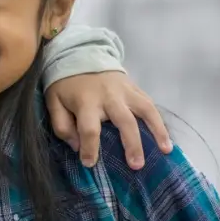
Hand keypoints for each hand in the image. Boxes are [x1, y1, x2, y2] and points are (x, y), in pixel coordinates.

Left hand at [46, 71, 172, 168]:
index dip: (89, 148)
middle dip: (132, 145)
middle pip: (124, 122)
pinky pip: (151, 105)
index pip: (89, 129)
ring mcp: (126, 91)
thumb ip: (62, 125)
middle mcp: (109, 97)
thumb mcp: (54, 102)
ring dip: (158, 131)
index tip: (89, 163)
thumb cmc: (66, 85)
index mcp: (86, 102)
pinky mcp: (136, 88)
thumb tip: (76, 146)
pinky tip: (165, 137)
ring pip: (146, 111)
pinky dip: (160, 121)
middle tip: (137, 166)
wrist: (81, 55)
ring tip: (166, 150)